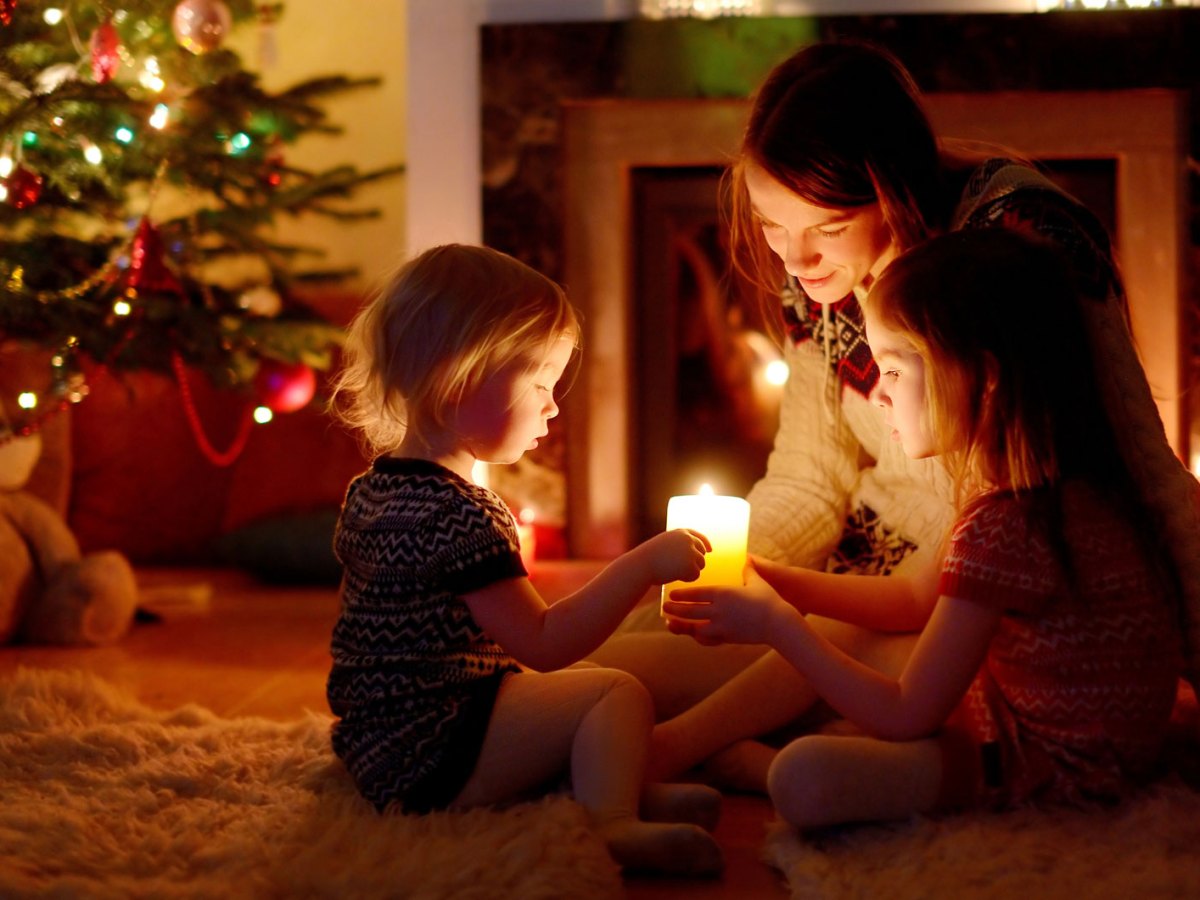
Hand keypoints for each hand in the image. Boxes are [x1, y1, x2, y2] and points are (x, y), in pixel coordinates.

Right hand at [634, 528, 710, 585]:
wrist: (641, 565)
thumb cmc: (648, 557)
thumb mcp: (663, 544)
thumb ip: (678, 545)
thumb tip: (691, 551)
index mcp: (681, 533)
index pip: (698, 536)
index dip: (705, 543)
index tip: (710, 550)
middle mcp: (688, 540)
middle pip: (702, 553)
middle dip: (695, 561)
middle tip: (680, 568)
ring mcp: (691, 552)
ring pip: (700, 565)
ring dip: (690, 570)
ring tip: (673, 571)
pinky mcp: (691, 565)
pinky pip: (695, 575)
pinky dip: (687, 578)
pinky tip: (674, 576)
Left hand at [661, 567, 788, 646]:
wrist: (779, 623)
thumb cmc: (769, 599)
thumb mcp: (756, 581)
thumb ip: (747, 570)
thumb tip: (745, 559)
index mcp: (723, 594)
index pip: (696, 594)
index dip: (682, 594)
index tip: (671, 594)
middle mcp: (719, 611)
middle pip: (691, 611)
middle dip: (676, 610)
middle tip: (664, 607)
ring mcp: (723, 626)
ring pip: (696, 628)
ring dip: (683, 626)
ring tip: (672, 624)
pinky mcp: (729, 638)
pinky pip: (709, 639)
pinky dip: (699, 637)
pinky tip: (694, 635)